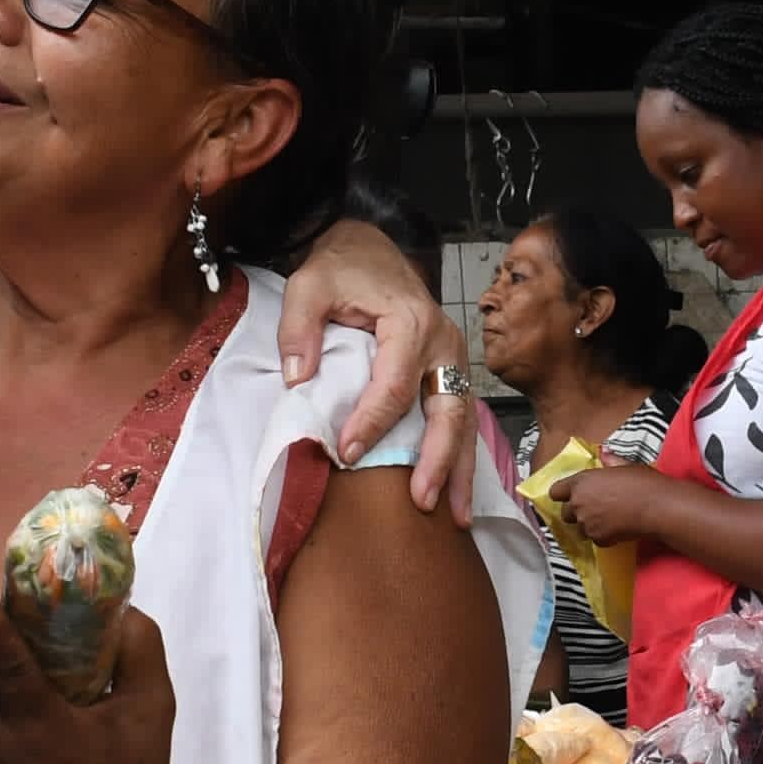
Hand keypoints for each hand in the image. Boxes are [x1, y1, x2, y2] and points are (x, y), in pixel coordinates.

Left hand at [281, 218, 479, 520]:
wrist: (370, 247)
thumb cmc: (341, 268)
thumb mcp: (308, 283)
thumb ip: (298, 326)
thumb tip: (298, 378)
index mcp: (410, 322)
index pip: (394, 384)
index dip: (371, 422)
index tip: (345, 452)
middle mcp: (443, 342)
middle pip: (448, 409)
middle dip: (437, 459)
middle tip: (421, 501)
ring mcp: (453, 358)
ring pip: (464, 420)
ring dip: (460, 469)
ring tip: (456, 516)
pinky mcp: (451, 370)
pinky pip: (461, 417)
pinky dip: (460, 456)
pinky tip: (456, 492)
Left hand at [550, 462, 686, 544]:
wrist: (657, 507)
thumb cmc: (642, 482)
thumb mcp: (626, 466)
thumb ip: (610, 461)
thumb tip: (604, 453)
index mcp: (582, 482)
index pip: (556, 491)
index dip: (563, 494)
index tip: (571, 495)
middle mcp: (579, 503)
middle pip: (565, 513)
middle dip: (576, 512)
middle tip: (594, 508)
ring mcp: (587, 523)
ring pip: (579, 528)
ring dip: (589, 525)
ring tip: (607, 520)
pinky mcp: (598, 539)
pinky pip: (595, 539)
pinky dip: (603, 536)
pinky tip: (617, 529)